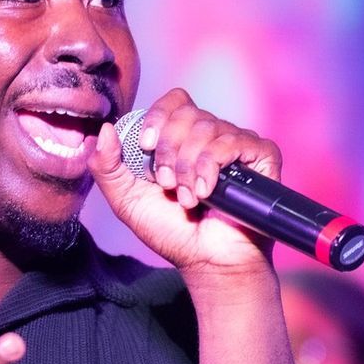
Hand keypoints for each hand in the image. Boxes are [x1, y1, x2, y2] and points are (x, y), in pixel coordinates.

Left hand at [91, 88, 281, 280]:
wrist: (207, 261)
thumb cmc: (171, 233)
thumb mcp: (126, 200)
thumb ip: (106, 166)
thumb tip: (103, 129)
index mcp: (181, 139)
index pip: (173, 101)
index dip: (158, 118)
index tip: (145, 147)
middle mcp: (210, 136)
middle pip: (188, 113)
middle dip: (169, 151)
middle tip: (168, 184)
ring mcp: (237, 144)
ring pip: (208, 128)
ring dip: (189, 167)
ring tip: (188, 198)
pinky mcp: (261, 156)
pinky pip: (234, 141)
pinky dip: (212, 167)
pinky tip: (207, 192)